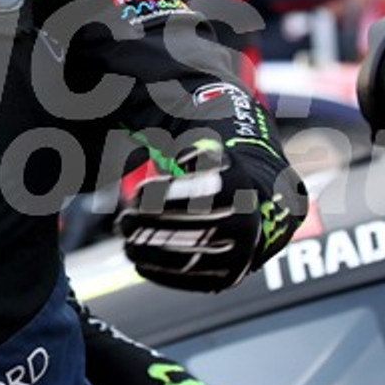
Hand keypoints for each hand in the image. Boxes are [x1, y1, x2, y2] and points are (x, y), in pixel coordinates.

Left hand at [116, 140, 304, 292]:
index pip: (197, 194)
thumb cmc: (218, 168)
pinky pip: (192, 280)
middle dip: (149, 225)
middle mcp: (247, 222)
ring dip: (149, 251)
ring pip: (189, 258)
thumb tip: (125, 104)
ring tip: (126, 240)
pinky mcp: (230, 276)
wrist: (263, 200)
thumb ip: (172, 138)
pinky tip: (139, 260)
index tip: (136, 193)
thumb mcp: (203, 146)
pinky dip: (161, 272)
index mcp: (240, 184)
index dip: (163, 196)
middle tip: (121, 221)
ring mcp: (241, 254)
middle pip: (189, 228)